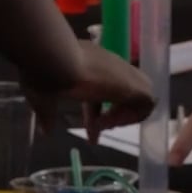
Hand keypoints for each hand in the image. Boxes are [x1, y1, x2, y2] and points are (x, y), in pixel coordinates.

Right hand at [24, 42, 155, 140]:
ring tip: (104, 125)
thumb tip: (45, 132)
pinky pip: (148, 102)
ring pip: (142, 94)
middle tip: (100, 127)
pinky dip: (134, 116)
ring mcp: (123, 73)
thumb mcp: (43, 98)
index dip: (98, 114)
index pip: (103, 91)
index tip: (91, 133)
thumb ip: (47, 115)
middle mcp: (110, 67)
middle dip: (117, 114)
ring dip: (125, 115)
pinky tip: (109, 122)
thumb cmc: (44, 73)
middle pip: (126, 93)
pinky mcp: (131, 83)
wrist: (53, 58)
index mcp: (91, 66)